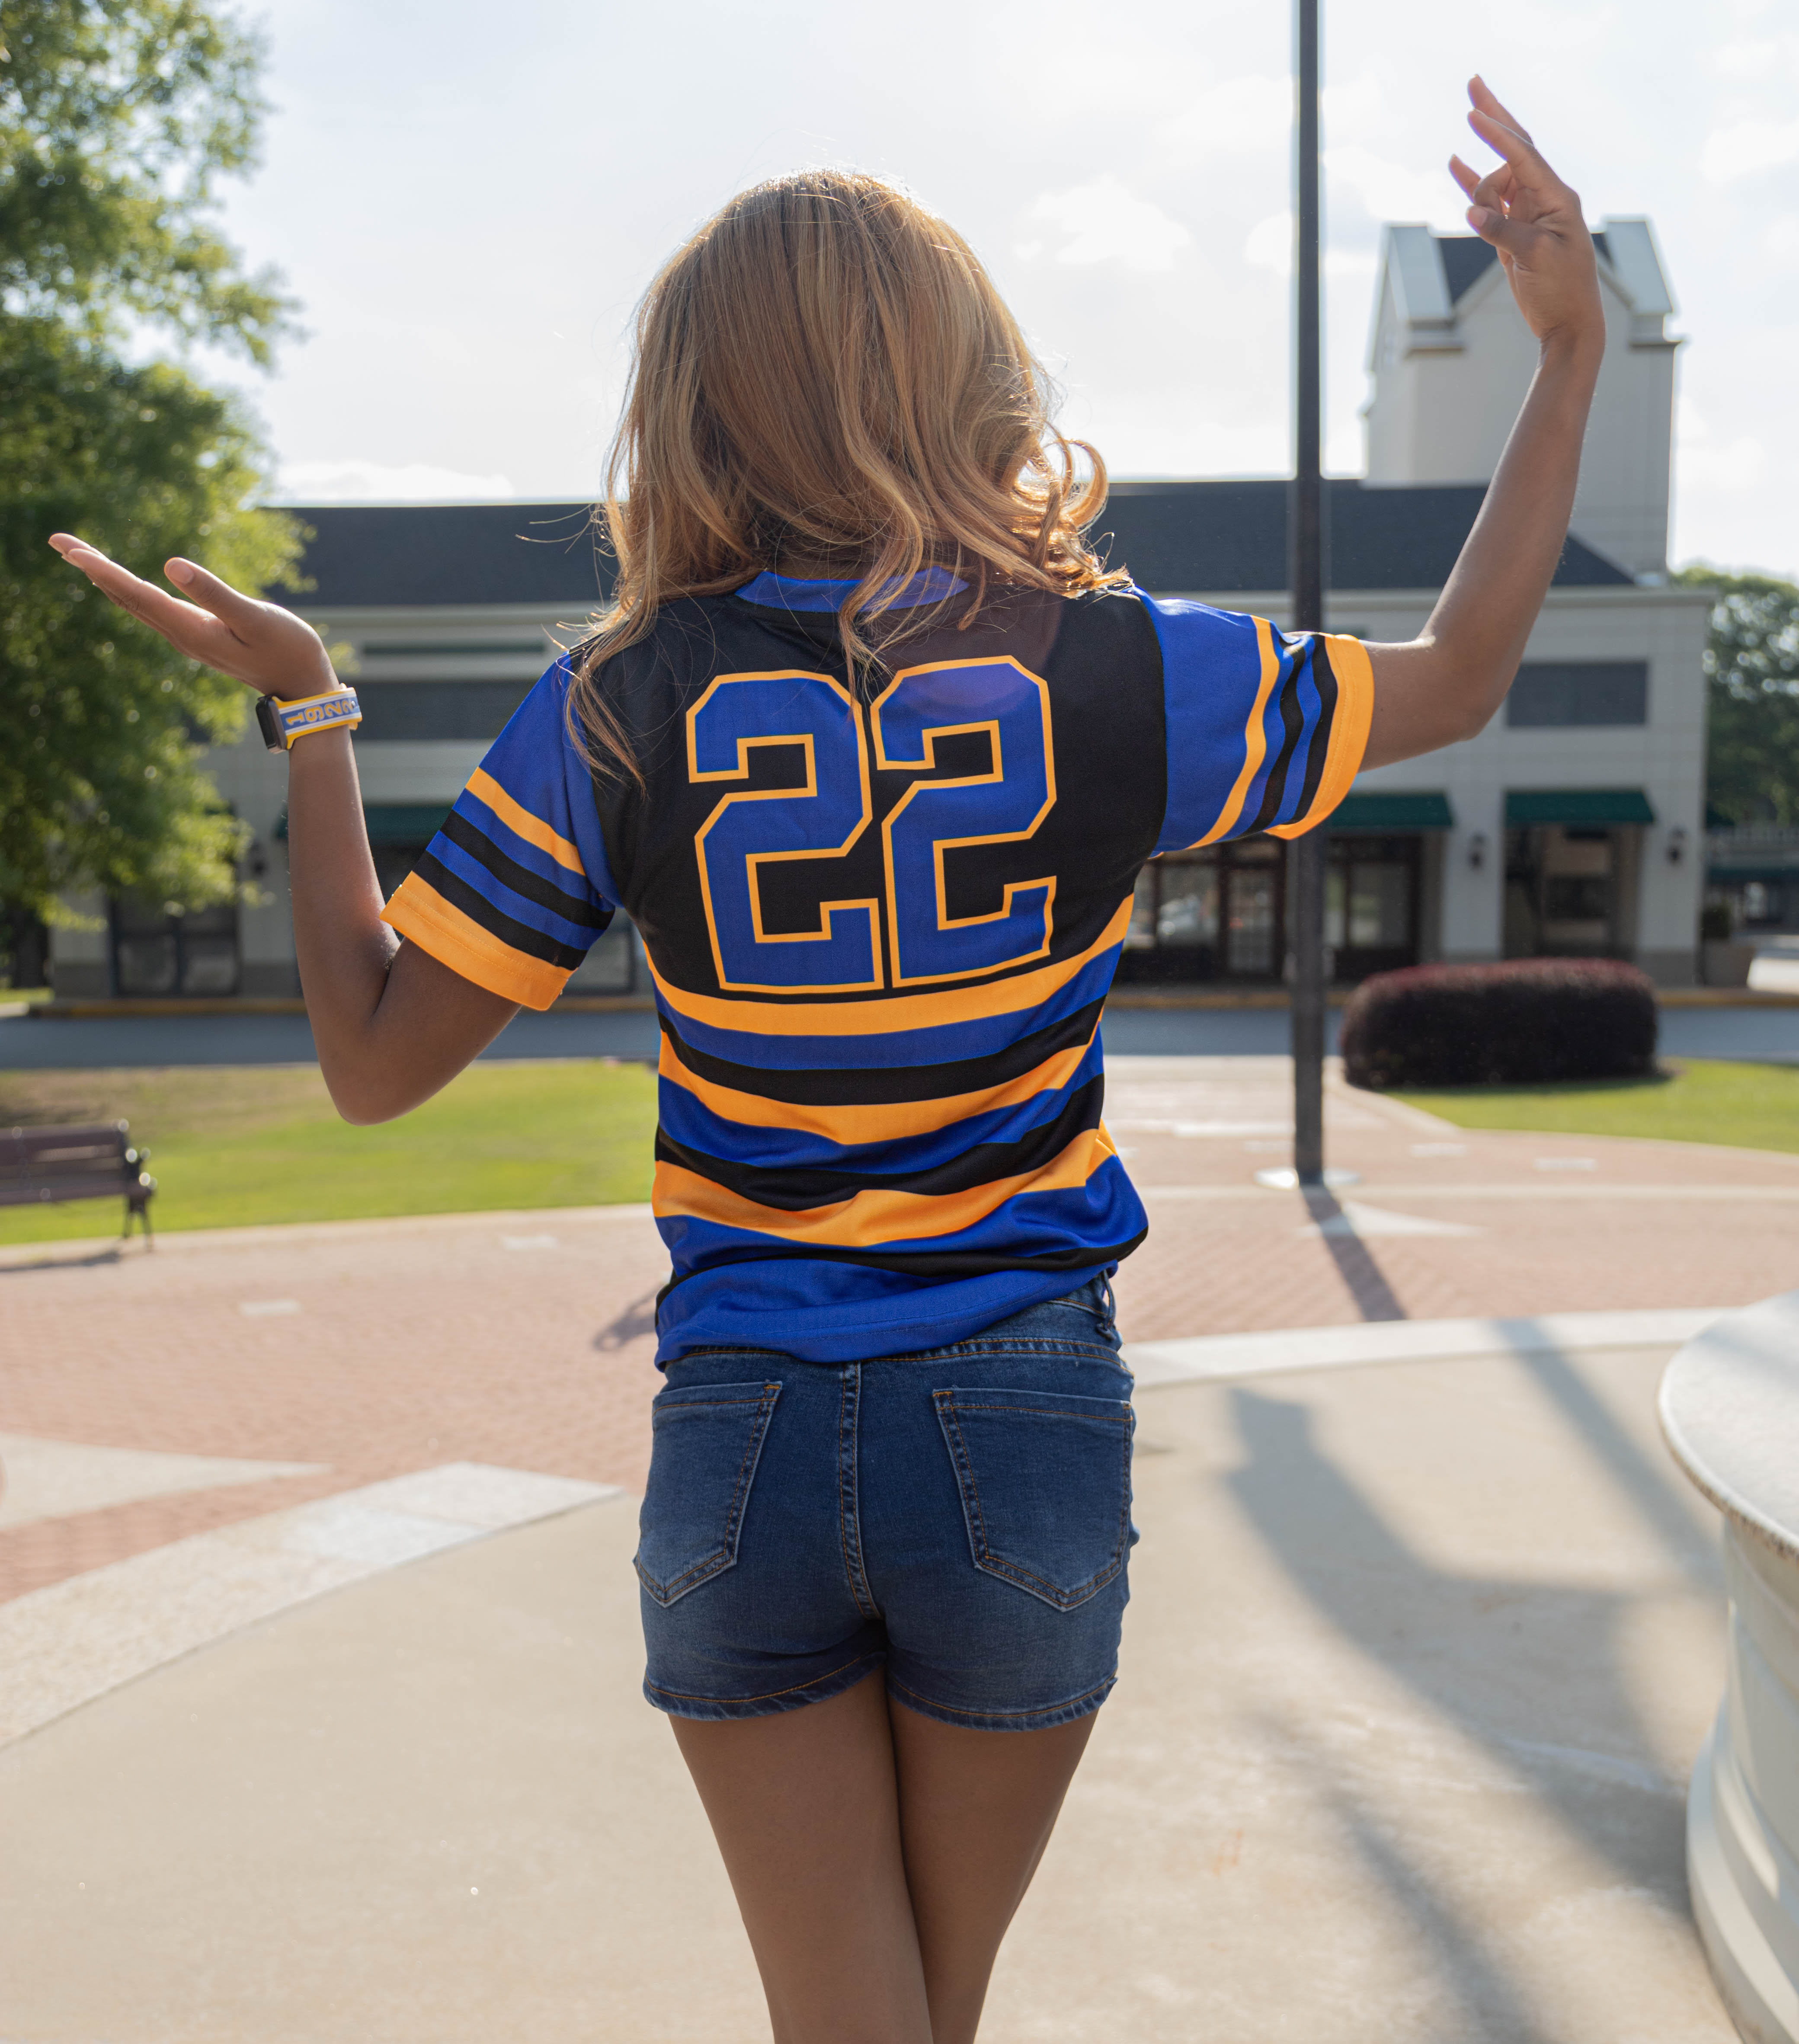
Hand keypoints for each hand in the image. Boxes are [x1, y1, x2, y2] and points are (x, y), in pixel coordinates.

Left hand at [46, 535, 339, 700]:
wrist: (302, 687)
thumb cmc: (288, 650)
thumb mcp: (255, 618)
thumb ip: (214, 593)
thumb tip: (171, 565)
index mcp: (190, 628)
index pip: (135, 593)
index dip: (101, 569)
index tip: (68, 548)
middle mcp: (181, 635)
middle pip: (126, 597)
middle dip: (91, 569)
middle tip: (58, 540)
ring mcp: (188, 638)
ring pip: (135, 604)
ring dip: (105, 579)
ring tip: (79, 557)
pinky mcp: (199, 636)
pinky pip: (152, 611)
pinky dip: (129, 591)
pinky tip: (123, 584)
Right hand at [1449, 77, 1601, 354]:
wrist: (1568, 323)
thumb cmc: (1561, 290)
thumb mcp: (1534, 257)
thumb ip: (1503, 231)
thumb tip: (1472, 212)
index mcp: (1556, 197)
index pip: (1522, 155)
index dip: (1497, 134)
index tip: (1474, 113)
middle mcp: (1543, 198)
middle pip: (1514, 147)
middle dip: (1494, 116)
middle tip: (1473, 83)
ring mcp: (1528, 213)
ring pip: (1495, 183)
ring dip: (1479, 191)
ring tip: (1480, 214)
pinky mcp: (1514, 231)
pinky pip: (1489, 202)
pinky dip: (1472, 185)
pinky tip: (1456, 165)